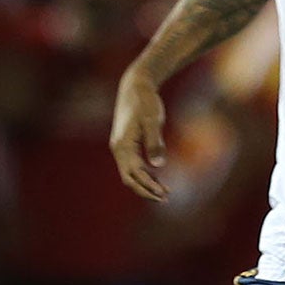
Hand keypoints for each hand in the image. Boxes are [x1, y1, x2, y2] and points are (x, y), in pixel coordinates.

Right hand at [110, 65, 168, 202]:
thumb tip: (158, 165)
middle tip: (166, 198)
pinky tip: (158, 177)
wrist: (136, 85)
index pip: (132, 175)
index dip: (147, 187)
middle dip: (146, 190)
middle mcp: (119, 149)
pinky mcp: (127, 143)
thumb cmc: (144, 101)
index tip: (163, 195)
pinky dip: (145, 173)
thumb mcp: (152, 120)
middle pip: (129, 178)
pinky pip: (134, 164)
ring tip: (165, 192)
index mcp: (122, 146)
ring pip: (131, 172)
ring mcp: (121, 147)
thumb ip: (154, 142)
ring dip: (146, 183)